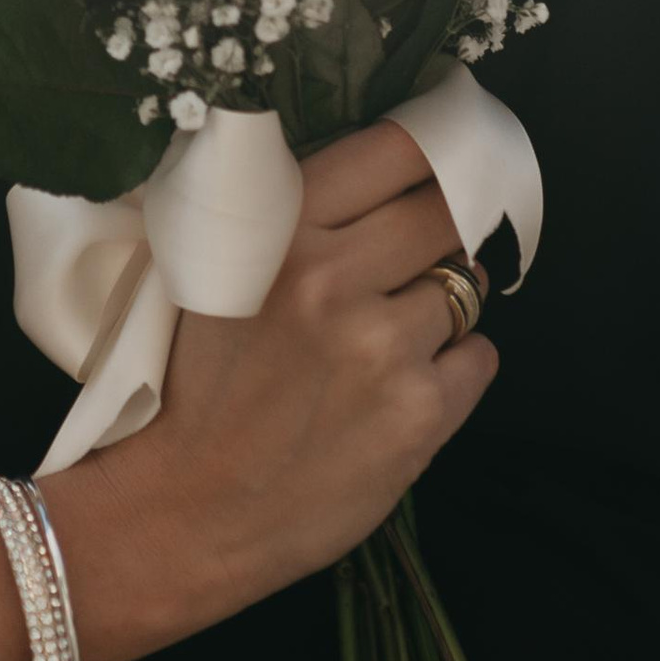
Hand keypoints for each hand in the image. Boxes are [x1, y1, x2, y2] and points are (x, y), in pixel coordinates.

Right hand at [54, 120, 495, 653]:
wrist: (181, 513)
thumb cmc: (189, 390)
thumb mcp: (206, 275)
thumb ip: (281, 216)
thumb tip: (379, 170)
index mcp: (275, 229)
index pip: (397, 148)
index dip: (433, 148)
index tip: (441, 156)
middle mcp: (333, 278)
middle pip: (444, 211)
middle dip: (442, 226)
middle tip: (419, 251)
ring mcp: (382, 346)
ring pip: (464, 288)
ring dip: (440, 304)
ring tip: (387, 338)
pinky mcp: (419, 412)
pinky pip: (478, 358)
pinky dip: (452, 368)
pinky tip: (400, 387)